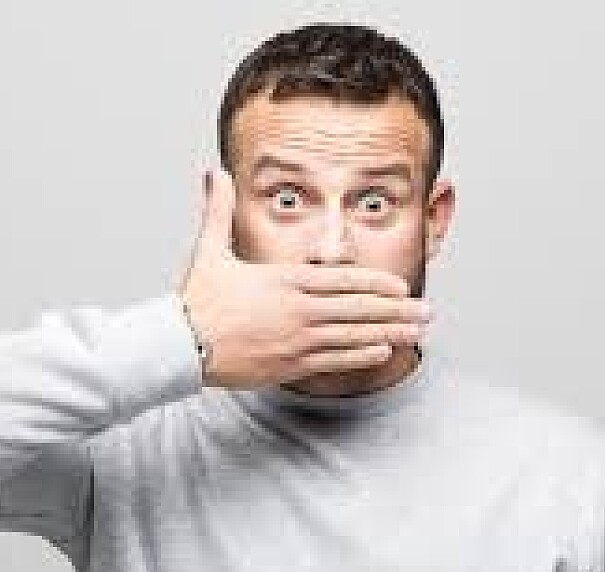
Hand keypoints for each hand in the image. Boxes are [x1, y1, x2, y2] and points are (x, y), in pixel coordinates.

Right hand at [176, 166, 432, 388]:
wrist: (177, 345)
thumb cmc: (195, 300)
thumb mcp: (209, 250)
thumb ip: (218, 211)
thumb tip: (212, 172)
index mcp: (284, 280)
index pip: (342, 279)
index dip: (375, 283)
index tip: (401, 285)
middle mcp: (297, 309)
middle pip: (358, 307)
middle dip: (397, 309)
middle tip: (427, 310)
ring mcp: (295, 339)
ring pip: (353, 334)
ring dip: (390, 332)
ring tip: (416, 332)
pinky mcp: (288, 365)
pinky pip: (334, 360)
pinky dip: (361, 355)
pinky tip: (383, 351)